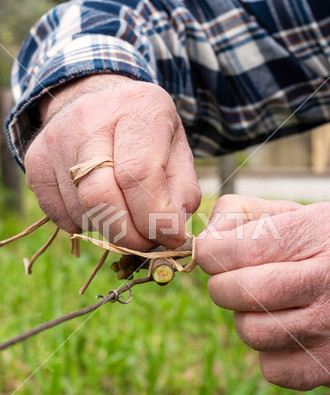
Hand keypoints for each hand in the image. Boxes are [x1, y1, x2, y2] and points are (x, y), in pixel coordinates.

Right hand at [25, 74, 200, 249]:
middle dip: (129, 234)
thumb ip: (183, 192)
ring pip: (81, 211)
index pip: (138, 173)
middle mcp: (89, 118)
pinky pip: (61, 217)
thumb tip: (171, 233)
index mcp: (138, 109)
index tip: (170, 237)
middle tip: (146, 242)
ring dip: (109, 229)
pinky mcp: (34, 161)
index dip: (155, 216)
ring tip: (125, 211)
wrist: (100, 105)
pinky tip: (100, 205)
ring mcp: (55, 140)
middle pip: (100, 196)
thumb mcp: (178, 152)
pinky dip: (87, 224)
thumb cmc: (146, 135)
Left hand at [196, 196, 329, 390]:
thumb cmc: (327, 251)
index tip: (211, 256)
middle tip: (231, 282)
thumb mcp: (299, 216)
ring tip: (265, 307)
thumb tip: (204, 239)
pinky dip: (269, 352)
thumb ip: (245, 214)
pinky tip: (287, 332)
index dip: (211, 254)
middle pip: (240, 291)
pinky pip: (271, 368)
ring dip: (245, 319)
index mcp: (323, 232)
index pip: (240, 247)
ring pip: (251, 332)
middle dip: (221, 287)